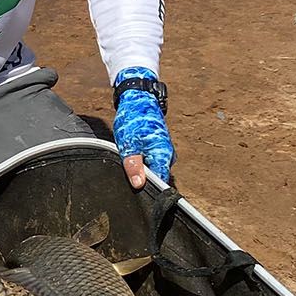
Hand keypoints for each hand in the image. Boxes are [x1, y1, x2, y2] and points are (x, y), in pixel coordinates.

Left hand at [112, 69, 173, 188]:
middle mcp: (167, 155)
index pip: (160, 183)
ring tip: (129, 162)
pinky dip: (141, 161)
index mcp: (163, 156)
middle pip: (156, 176)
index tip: (139, 196)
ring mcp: (163, 150)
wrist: (138, 99)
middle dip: (142, 179)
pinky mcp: (158, 146)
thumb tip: (139, 184)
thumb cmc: (134, 120)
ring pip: (152, 167)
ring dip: (140, 169)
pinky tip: (132, 156)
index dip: (150, 190)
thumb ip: (134, 166)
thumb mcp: (129, 145)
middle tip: (128, 178)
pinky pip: (150, 160)